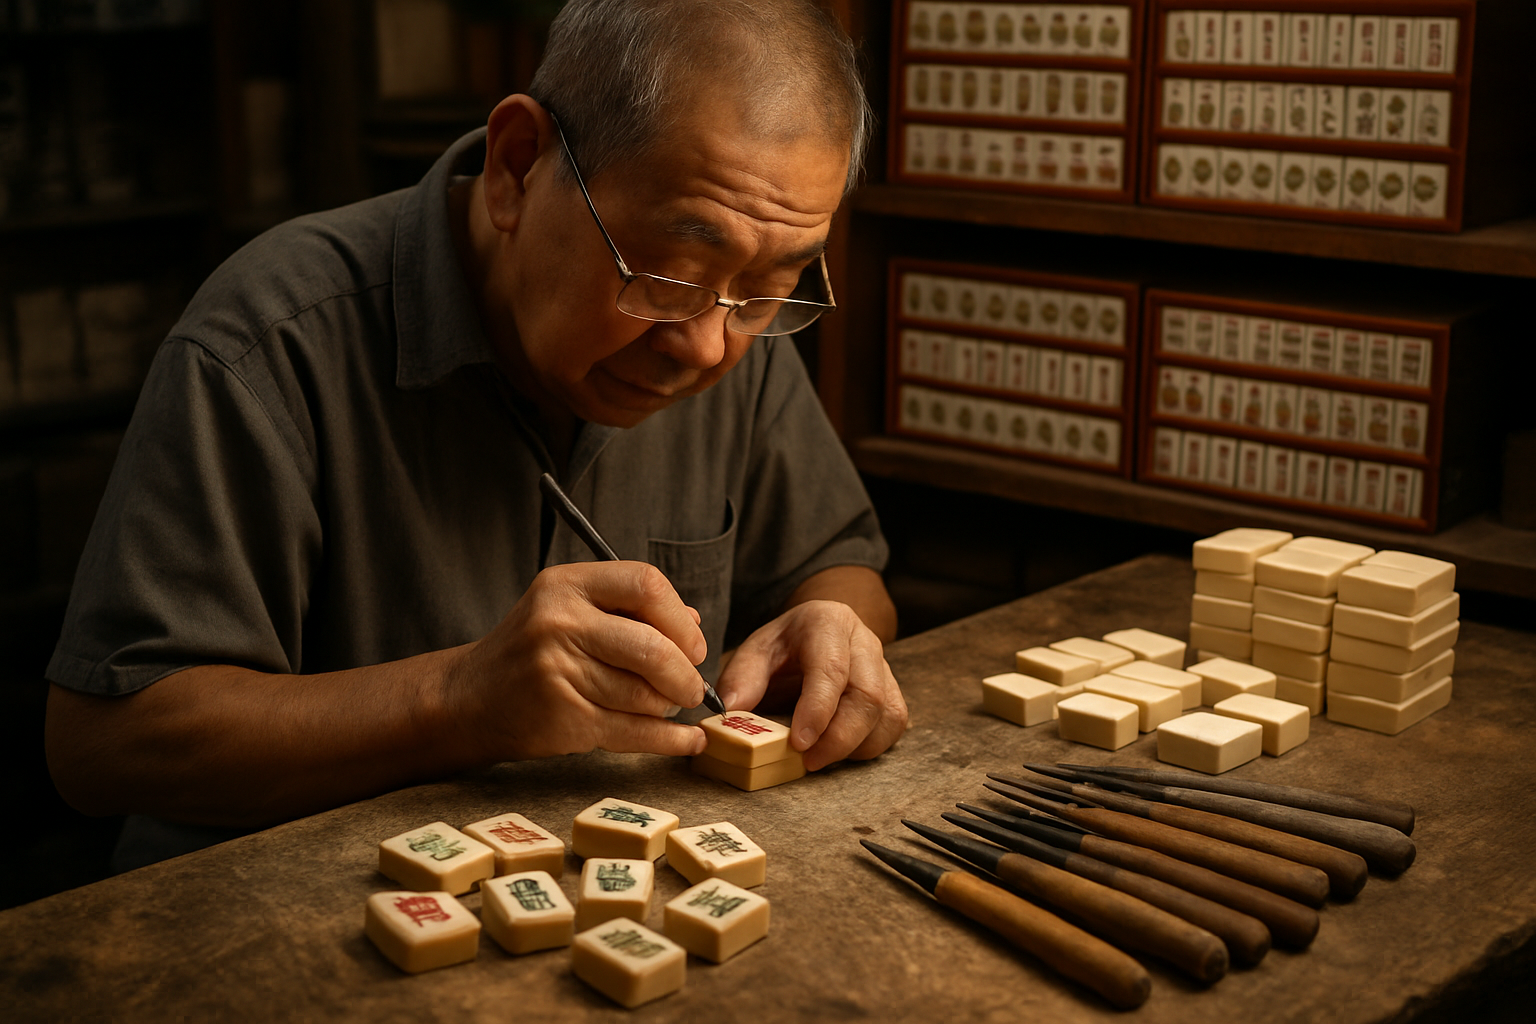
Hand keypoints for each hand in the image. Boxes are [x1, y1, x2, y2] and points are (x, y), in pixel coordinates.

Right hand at [446, 562, 710, 760]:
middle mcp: (560, 622)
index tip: (692, 644)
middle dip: (685, 674)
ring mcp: (558, 672)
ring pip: (644, 695)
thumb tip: (693, 624)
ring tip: (667, 706)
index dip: (680, 619)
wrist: (468, 699)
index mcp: (566, 585)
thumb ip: (628, 610)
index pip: (645, 584)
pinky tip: (688, 739)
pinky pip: (633, 732)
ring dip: (670, 707)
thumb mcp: (568, 610)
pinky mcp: (562, 719)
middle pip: (653, 647)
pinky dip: (670, 740)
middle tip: (692, 687)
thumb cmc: (531, 651)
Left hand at [716, 600, 907, 771]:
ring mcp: (884, 666)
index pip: (831, 669)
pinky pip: (893, 724)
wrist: (817, 633)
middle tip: (808, 761)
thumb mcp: (756, 650)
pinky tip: (841, 752)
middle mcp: (864, 641)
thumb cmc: (785, 645)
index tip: (799, 743)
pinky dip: (869, 746)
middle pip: (867, 694)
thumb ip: (742, 677)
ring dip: (855, 745)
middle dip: (839, 737)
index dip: (818, 709)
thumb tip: (731, 711)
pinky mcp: (893, 690)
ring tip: (821, 758)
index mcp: (828, 622)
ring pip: (887, 713)